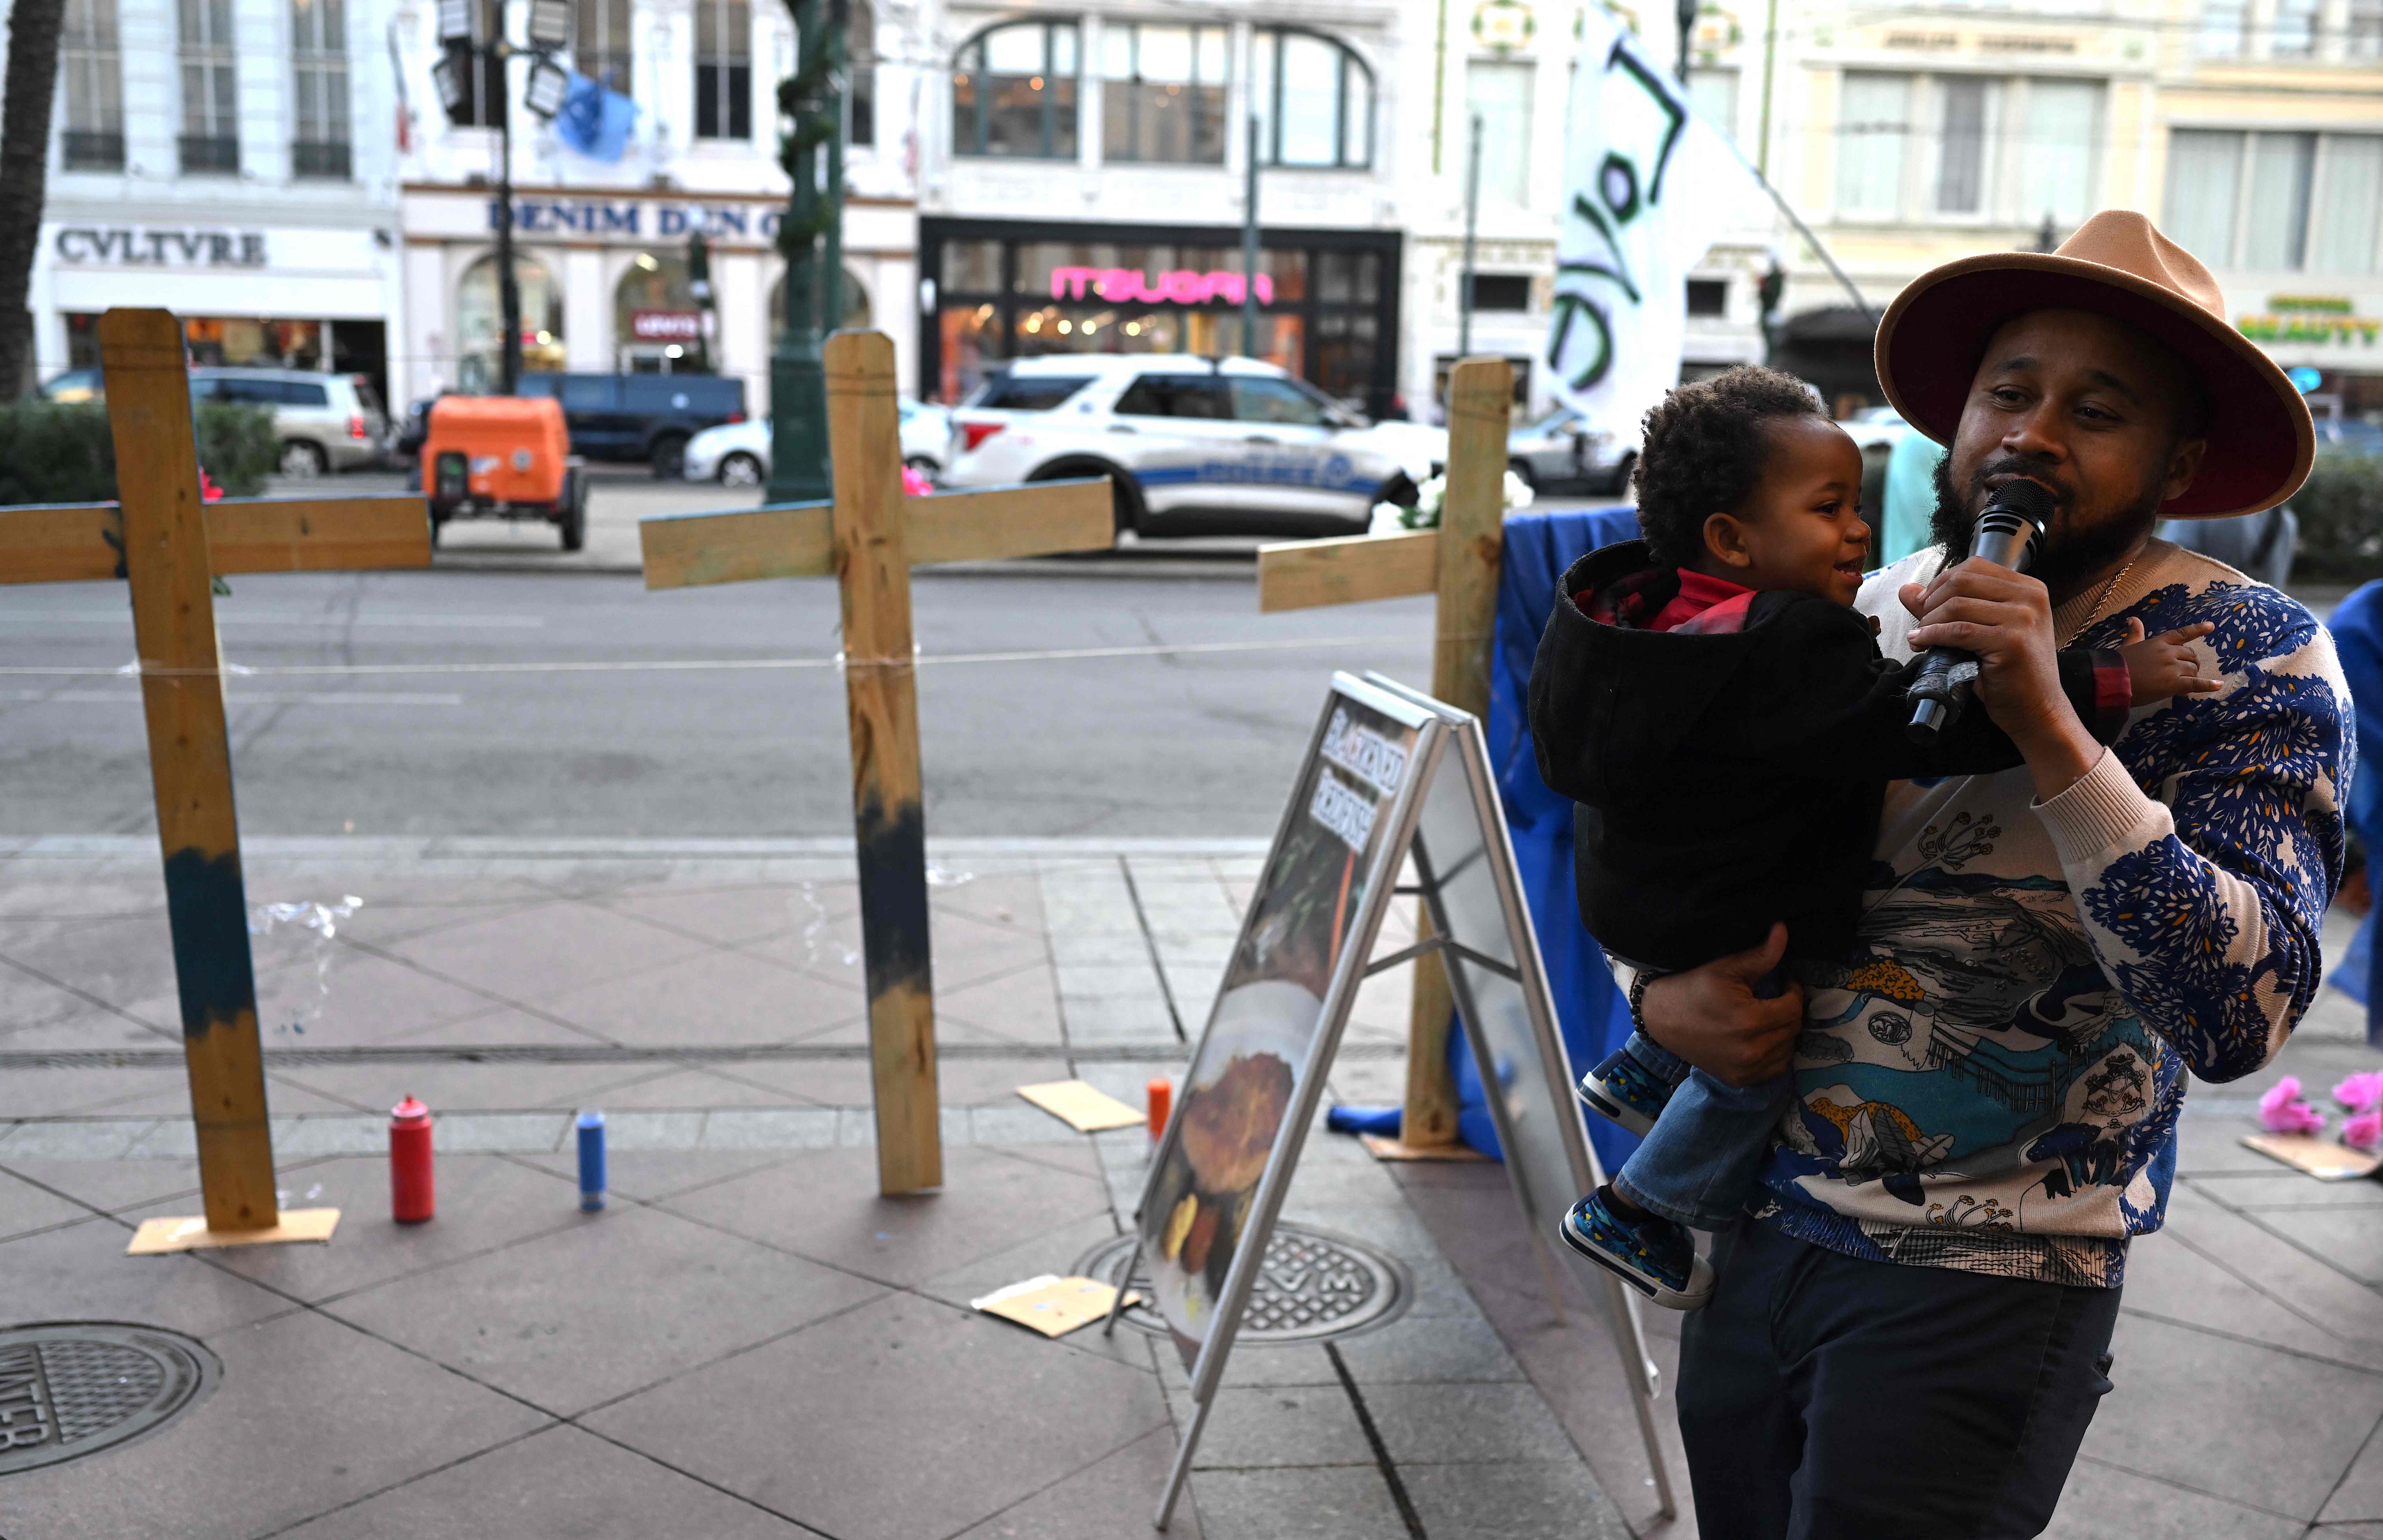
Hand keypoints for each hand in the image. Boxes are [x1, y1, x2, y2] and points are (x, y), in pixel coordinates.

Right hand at [1636, 923, 1801, 1087]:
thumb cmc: (1694, 987)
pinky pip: (1775, 1069)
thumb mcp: (1726, 967)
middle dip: (1789, 1011)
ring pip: (1787, 1050)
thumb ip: (1761, 955)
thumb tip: (1783, 929)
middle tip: (1777, 999)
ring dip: (1784, 1033)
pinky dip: (1775, 1054)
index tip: (1785, 984)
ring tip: (1770, 1018)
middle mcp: (1750, 1050)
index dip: (1794, 992)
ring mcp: (1745, 1069)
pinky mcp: (1739, 1080)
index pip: (1793, 1009)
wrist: (1662, 1018)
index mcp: (1748, 1021)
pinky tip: (1763, 1038)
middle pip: (1792, 1030)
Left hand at [1902, 559, 2098, 796]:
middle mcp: (2030, 597)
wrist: (2037, 710)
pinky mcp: (2012, 642)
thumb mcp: (1980, 630)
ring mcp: (2024, 618)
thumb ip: (1946, 606)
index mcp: (2028, 588)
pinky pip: (1958, 631)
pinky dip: (1932, 636)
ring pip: (1957, 605)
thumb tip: (1907, 590)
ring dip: (1929, 622)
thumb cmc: (2008, 672)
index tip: (1926, 606)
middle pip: (1962, 581)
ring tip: (1921, 638)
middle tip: (1922, 624)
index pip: (1973, 567)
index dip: (1940, 583)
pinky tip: (1922, 643)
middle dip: (1931, 602)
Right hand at [2117, 618, 2218, 704]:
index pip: (2181, 634)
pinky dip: (2208, 685)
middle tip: (2187, 671)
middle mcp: (2169, 652)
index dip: (2197, 630)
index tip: (2211, 627)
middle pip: (2190, 655)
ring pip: (2192, 669)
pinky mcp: (2173, 684)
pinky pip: (2195, 684)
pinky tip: (2218, 685)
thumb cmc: (2117, 663)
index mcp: (2158, 642)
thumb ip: (2134, 633)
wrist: (2112, 680)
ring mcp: (2172, 668)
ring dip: (2191, 676)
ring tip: (2184, 684)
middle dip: (2191, 663)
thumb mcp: (2127, 645)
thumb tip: (2132, 619)